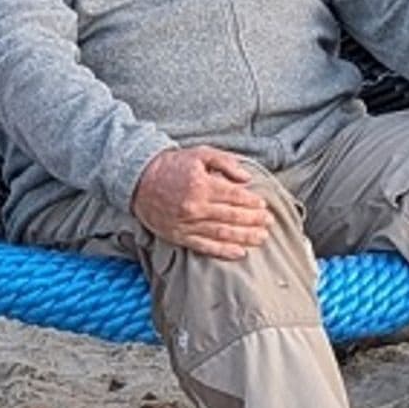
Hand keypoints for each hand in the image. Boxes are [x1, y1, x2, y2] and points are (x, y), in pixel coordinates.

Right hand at [131, 144, 273, 256]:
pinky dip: (223, 252)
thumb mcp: (200, 154)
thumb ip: (226, 163)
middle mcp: (195, 207)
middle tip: (269, 223)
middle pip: (232, 216)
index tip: (264, 205)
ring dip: (244, 237)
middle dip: (253, 220)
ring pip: (222, 233)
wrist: (139, 180)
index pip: (234, 196)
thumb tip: (247, 178)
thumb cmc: (173, 165)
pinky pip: (205, 247)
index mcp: (202, 185)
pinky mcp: (179, 236)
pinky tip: (239, 253)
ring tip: (261, 238)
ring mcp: (187, 224)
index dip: (251, 202)